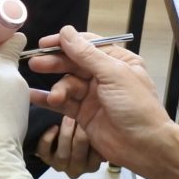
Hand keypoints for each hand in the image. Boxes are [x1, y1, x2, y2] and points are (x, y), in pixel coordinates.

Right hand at [28, 26, 172, 170]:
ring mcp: (93, 95)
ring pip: (68, 83)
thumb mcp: (113, 74)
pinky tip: (33, 97)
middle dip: (55, 63)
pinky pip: (63, 103)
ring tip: (55, 96)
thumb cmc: (136, 106)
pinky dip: (48, 100)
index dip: (66, 42)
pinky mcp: (84, 114)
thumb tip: (67, 31)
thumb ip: (87, 54)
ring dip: (58, 88)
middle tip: (36, 63)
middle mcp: (104, 75)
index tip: (45, 43)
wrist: (144, 146)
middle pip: (74, 63)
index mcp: (117, 60)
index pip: (87, 44)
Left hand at [36, 116, 103, 178]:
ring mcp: (60, 165)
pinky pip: (44, 152)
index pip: (96, 156)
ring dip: (65, 134)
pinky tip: (53, 127)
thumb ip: (102, 134)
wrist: (65, 136)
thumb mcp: (96, 135)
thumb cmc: (85, 133)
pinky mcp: (46, 158)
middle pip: (79, 155)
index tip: (95, 120)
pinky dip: (48, 139)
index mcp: (92, 165)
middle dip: (80, 134)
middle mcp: (77, 169)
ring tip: (68, 118)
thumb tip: (108, 126)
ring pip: (63, 155)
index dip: (95, 136)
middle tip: (81, 117)